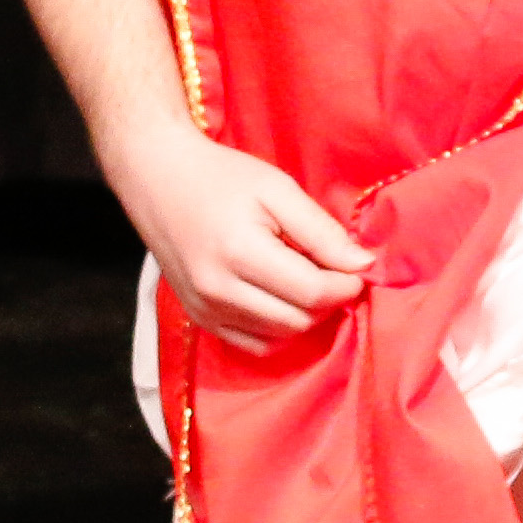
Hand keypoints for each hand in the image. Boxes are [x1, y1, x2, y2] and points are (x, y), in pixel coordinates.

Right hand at [108, 122, 374, 342]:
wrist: (158, 180)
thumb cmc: (223, 177)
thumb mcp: (278, 190)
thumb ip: (321, 231)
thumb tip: (363, 265)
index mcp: (240, 253)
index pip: (312, 292)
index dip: (346, 284)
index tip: (357, 266)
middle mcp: (218, 290)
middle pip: (299, 320)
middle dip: (328, 300)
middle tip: (332, 269)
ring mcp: (205, 310)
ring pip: (280, 336)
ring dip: (304, 314)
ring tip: (304, 277)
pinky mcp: (200, 319)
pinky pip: (254, 345)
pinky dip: (278, 329)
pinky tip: (279, 297)